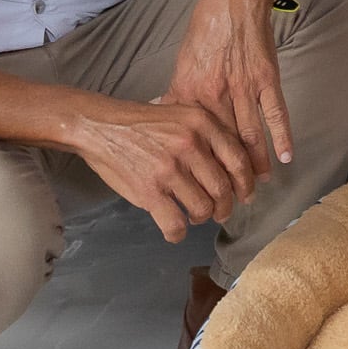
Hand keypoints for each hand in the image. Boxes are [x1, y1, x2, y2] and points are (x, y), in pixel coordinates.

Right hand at [70, 95, 255, 240]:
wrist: (101, 126)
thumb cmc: (141, 123)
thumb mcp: (182, 114)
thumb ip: (208, 135)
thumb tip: (234, 166)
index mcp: (202, 123)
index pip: (238, 160)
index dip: (246, 183)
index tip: (246, 195)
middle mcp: (190, 144)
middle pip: (223, 188)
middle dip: (225, 207)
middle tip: (220, 213)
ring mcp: (169, 169)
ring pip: (203, 208)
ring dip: (201, 218)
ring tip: (193, 216)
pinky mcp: (149, 191)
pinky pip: (175, 224)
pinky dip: (177, 234)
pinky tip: (174, 231)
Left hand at [158, 0, 290, 185]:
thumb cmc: (206, 28)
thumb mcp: (182, 61)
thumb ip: (178, 93)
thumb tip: (165, 114)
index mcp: (190, 91)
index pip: (195, 138)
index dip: (200, 165)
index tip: (203, 187)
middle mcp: (214, 93)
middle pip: (222, 143)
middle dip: (227, 173)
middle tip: (232, 198)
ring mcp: (242, 86)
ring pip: (249, 134)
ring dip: (254, 162)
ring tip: (257, 185)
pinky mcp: (265, 77)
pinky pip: (274, 112)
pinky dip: (281, 135)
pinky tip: (286, 157)